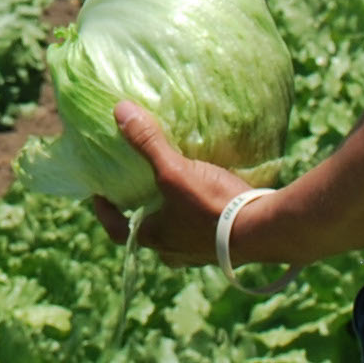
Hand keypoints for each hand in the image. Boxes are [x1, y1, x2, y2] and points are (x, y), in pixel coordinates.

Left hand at [86, 100, 263, 265]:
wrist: (263, 230)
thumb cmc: (212, 206)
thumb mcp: (174, 171)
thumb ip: (147, 143)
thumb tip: (119, 111)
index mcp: (155, 239)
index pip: (119, 232)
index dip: (106, 214)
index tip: (100, 196)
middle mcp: (174, 251)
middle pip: (149, 235)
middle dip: (143, 216)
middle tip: (141, 192)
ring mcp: (201, 252)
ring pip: (177, 235)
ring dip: (172, 216)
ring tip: (174, 191)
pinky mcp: (225, 247)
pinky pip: (203, 231)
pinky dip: (198, 216)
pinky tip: (207, 196)